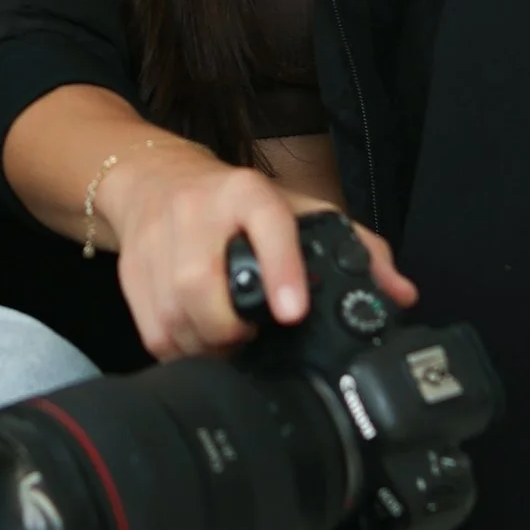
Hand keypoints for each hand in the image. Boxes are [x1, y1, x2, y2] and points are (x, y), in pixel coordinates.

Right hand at [100, 148, 415, 362]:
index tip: (293, 312)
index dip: (280, 269)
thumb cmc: (235, 203)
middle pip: (200, 285)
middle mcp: (196, 210)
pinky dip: (178, 350)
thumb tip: (400, 294)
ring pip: (173, 314)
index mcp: (246, 192)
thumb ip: (356, 249)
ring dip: (205, 345)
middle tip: (251, 335)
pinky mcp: (130, 270)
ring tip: (227, 342)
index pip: (266, 222)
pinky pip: (152, 331)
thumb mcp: (297, 211)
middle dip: (229, 328)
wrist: (156, 179)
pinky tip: (197, 342)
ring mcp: (156, 239)